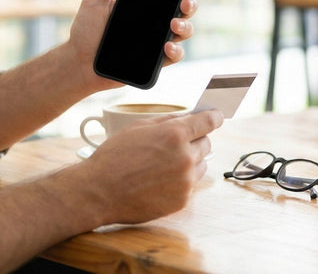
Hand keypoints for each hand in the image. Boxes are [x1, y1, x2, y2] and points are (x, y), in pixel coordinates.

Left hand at [66, 0, 203, 92]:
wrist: (78, 62)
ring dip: (186, 26)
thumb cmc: (85, 31)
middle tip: (184, 1)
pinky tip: (167, 46)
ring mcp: (156, 42)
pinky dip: (176, 51)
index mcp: (143, 5)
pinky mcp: (154, 62)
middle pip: (183, 10)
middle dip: (191, 4)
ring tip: (174, 23)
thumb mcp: (95, 0)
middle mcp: (154, 22)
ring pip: (184, 32)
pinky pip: (174, 56)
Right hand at [77, 110, 222, 224]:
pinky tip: (159, 181)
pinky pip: (190, 185)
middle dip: (195, 140)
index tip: (217, 117)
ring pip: (201, 165)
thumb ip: (167, 120)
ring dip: (190, 161)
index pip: (208, 122)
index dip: (214, 117)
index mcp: (175, 134)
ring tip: (163, 165)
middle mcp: (185, 157)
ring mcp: (185, 181)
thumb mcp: (138, 128)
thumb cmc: (115, 157)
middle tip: (176, 144)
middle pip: (207, 144)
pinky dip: (180, 181)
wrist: (100, 191)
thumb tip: (188, 117)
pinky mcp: (182, 200)